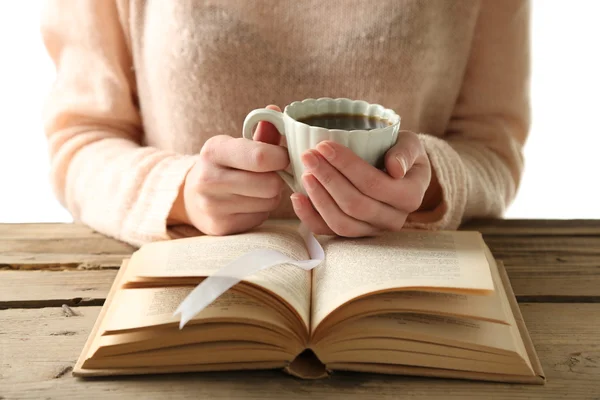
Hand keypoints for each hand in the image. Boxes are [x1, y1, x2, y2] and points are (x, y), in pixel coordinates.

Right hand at [169, 105, 288, 234]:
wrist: (192, 196)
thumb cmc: (224, 165)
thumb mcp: (237, 145)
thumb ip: (261, 132)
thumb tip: (275, 110)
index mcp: (214, 150)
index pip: (260, 157)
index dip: (282, 158)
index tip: (283, 157)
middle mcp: (209, 179)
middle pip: (270, 184)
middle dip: (278, 179)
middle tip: (271, 175)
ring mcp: (213, 206)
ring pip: (269, 201)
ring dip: (271, 195)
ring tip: (258, 189)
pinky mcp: (221, 226)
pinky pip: (261, 217)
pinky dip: (262, 210)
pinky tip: (249, 203)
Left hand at [290, 131, 440, 235]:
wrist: (399, 174)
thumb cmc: (401, 153)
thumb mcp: (410, 144)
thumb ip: (405, 152)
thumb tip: (394, 168)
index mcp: (410, 196)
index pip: (374, 184)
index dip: (347, 166)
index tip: (324, 145)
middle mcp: (393, 219)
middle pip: (355, 204)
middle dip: (328, 179)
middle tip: (308, 155)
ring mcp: (373, 230)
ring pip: (342, 223)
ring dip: (319, 198)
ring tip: (304, 173)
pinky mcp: (354, 235)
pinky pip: (329, 232)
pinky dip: (310, 217)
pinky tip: (297, 197)